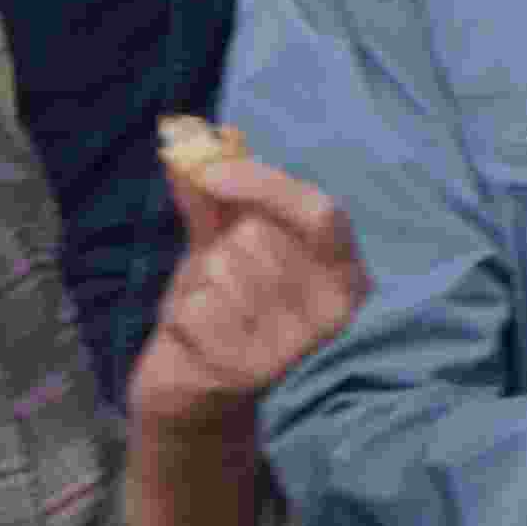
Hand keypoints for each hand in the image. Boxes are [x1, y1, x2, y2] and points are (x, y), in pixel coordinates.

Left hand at [121, 148, 366, 456]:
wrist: (193, 387)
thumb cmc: (217, 307)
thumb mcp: (220, 247)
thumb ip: (213, 198)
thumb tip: (186, 138)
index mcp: (344, 273)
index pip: (320, 212)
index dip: (265, 185)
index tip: (210, 173)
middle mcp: (334, 310)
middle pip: (260, 239)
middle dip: (222, 249)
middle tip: (218, 279)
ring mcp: (297, 345)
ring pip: (225, 271)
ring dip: (200, 283)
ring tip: (209, 310)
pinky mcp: (253, 372)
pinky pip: (199, 309)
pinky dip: (183, 316)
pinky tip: (196, 337)